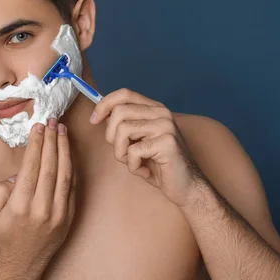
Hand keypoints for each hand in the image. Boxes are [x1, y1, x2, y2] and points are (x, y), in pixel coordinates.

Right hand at [0, 118, 76, 273]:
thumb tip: (18, 173)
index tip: (37, 127)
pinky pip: (72, 186)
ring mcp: (58, 213)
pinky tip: (68, 151)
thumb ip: (0, 190)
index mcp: (19, 206)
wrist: (21, 264)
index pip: (31, 167)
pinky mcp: (69, 216)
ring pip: (65, 174)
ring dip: (64, 149)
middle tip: (52, 121)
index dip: (36, 144)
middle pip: (50, 166)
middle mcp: (41, 209)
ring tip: (62, 130)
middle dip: (51, 140)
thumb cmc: (3, 236)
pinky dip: (71, 166)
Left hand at [90, 88, 204, 206]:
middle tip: (122, 153)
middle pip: (119, 112)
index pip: (124, 94)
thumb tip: (102, 114)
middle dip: (111, 136)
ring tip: (134, 163)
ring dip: (121, 154)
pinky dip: (133, 166)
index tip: (93, 120)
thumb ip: (124, 125)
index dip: (104, 104)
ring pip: (122, 130)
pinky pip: (133, 151)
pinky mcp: (167, 142)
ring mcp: (166, 126)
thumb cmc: (158, 165)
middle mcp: (161, 113)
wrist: (186, 186)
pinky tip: (145, 171)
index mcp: (154, 108)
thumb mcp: (138, 141)